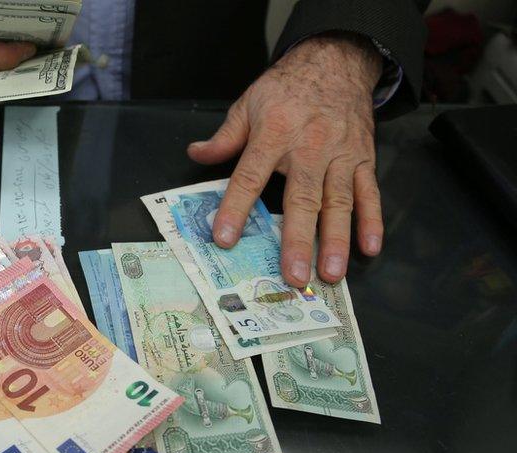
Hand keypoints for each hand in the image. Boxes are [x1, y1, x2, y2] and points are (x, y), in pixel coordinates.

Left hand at [187, 32, 383, 286]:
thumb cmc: (287, 88)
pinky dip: (372, 221)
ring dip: (336, 240)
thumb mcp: (248, 104)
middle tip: (293, 275)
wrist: (336, 61)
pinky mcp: (363, 160)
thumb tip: (196, 154)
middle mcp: (309, 147)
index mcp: (274, 134)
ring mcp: (340, 156)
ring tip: (331, 274)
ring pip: (339, 203)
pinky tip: (369, 248)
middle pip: (302, 199)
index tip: (224, 238)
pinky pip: (369, 193)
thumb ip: (225, 137)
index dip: (235, 208)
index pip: (249, 176)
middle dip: (297, 240)